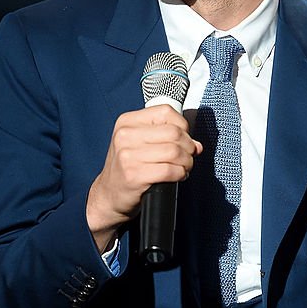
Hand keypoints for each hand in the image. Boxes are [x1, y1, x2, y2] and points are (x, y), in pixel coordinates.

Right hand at [86, 105, 201, 251]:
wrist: (109, 195)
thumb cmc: (129, 167)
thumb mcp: (140, 143)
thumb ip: (167, 137)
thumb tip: (196, 144)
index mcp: (127, 122)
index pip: (166, 112)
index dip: (182, 126)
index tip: (183, 138)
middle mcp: (125, 135)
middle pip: (174, 132)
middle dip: (188, 146)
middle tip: (188, 156)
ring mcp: (128, 156)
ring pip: (174, 151)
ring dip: (187, 161)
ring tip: (184, 167)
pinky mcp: (134, 175)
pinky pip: (170, 170)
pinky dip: (181, 174)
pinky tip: (178, 176)